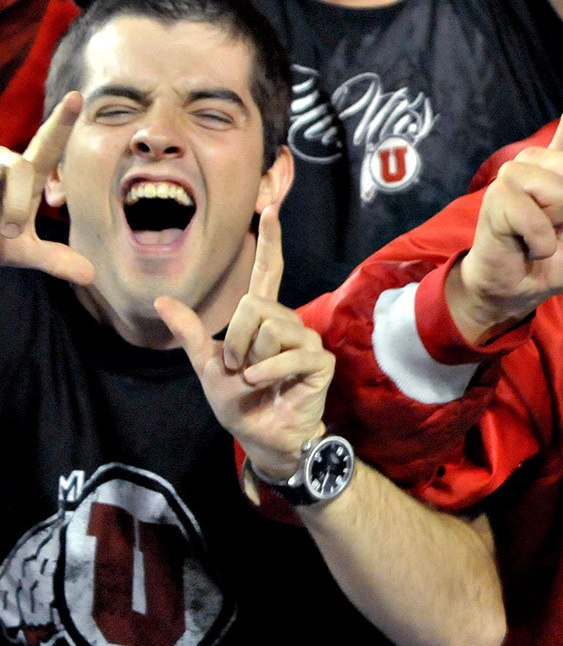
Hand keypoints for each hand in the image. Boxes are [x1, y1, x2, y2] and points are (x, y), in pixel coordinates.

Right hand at [0, 92, 92, 284]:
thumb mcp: (17, 250)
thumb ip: (53, 259)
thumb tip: (91, 277)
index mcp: (23, 175)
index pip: (47, 147)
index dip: (62, 122)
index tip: (79, 96)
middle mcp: (1, 162)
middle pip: (18, 168)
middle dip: (14, 204)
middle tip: (7, 231)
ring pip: (2, 172)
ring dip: (0, 208)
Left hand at [157, 205, 329, 484]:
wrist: (263, 436)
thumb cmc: (241, 403)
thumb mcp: (206, 366)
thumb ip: (190, 333)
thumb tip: (161, 300)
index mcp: (263, 319)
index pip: (266, 272)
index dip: (269, 241)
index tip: (270, 208)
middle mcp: (288, 322)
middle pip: (255, 304)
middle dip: (237, 339)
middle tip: (240, 367)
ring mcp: (307, 340)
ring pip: (270, 326)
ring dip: (251, 358)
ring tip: (254, 378)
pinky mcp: (320, 362)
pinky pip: (289, 352)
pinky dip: (267, 372)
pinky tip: (260, 384)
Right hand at [448, 64, 562, 344]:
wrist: (518, 286)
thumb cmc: (555, 255)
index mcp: (562, 165)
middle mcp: (534, 162)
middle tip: (555, 228)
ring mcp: (511, 178)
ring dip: (557, 230)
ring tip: (539, 234)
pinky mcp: (497, 201)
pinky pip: (541, 223)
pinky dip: (542, 245)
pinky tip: (526, 245)